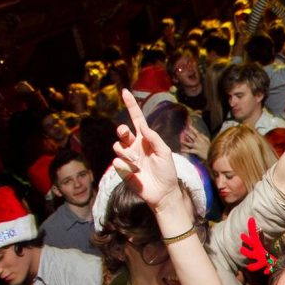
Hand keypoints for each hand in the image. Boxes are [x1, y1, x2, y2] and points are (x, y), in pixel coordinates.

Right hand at [112, 88, 181, 211]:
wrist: (163, 192)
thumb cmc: (167, 172)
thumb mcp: (164, 152)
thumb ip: (154, 138)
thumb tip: (142, 126)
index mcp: (146, 139)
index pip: (136, 118)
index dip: (131, 105)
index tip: (125, 92)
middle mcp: (135, 145)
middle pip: (122, 131)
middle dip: (121, 130)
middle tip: (125, 133)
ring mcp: (128, 157)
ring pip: (117, 146)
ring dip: (127, 153)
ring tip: (137, 162)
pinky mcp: (122, 169)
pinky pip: (117, 162)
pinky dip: (126, 166)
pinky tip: (135, 172)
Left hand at [181, 124, 210, 159]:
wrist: (211, 154)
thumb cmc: (210, 148)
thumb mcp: (208, 141)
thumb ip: (204, 136)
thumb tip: (200, 133)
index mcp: (201, 138)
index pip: (196, 132)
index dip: (192, 129)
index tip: (189, 126)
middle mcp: (198, 141)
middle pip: (192, 136)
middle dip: (188, 133)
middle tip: (184, 131)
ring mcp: (196, 146)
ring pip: (189, 143)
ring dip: (185, 142)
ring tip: (181, 141)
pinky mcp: (196, 151)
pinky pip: (189, 151)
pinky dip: (185, 150)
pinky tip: (181, 150)